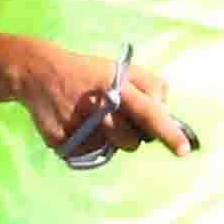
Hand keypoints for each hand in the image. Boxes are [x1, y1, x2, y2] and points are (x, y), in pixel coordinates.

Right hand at [27, 43, 189, 165]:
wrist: (38, 72)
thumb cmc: (89, 74)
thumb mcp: (121, 69)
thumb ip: (150, 88)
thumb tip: (165, 114)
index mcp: (117, 85)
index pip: (149, 113)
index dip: (168, 132)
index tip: (184, 150)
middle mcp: (99, 106)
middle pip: (132, 141)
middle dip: (131, 136)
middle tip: (115, 117)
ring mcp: (79, 126)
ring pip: (112, 149)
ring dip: (110, 139)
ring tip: (94, 118)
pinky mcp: (62, 140)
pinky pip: (89, 154)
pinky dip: (87, 143)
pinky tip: (76, 124)